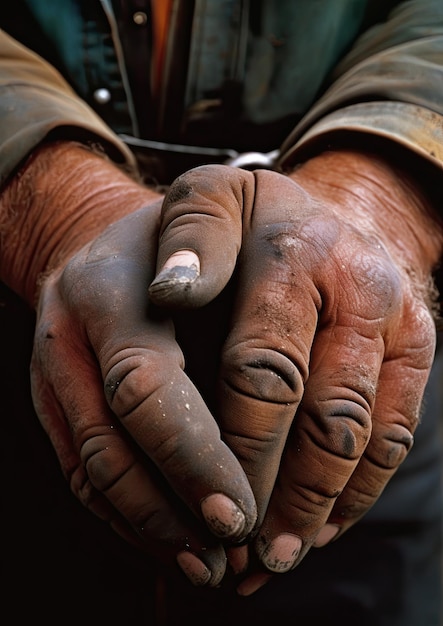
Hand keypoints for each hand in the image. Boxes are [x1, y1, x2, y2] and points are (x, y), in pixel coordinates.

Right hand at [0, 142, 256, 587]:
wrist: (111, 241)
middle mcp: (69, 336)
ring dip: (149, 527)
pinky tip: (170, 539)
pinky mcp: (52, 402)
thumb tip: (273, 398)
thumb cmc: (180, 241)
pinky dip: (125, 515)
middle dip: (169, 509)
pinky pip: (80, 471)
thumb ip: (231, 300)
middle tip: (229, 555)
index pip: (142, 386)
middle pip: (108, 443)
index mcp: (109, 292)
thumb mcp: (213, 236)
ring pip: (90, 470)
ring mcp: (53, 373)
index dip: (190, 456)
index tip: (241, 513)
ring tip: (208, 565)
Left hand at [148, 151, 441, 590]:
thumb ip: (188, 239)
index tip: (211, 503)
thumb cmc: (252, 218)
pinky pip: (396, 435)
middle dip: (284, 494)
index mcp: (298, 253)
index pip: (265, 371)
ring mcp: (399, 321)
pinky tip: (320, 526)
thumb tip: (169, 293)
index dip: (239, 448)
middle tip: (244, 552)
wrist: (331, 211)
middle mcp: (361, 287)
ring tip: (277, 557)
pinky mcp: (418, 348)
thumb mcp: (209, 201)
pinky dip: (358, 491)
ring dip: (322, 508)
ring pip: (366, 438)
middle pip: (325, 416)